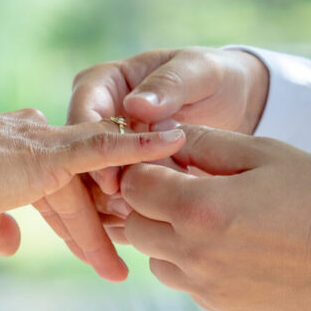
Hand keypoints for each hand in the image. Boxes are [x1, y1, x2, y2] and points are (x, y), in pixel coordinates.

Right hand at [0, 109, 184, 276]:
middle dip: (99, 225)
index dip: (73, 217)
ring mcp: (46, 144)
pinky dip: (142, 147)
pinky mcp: (55, 151)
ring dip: (117, 215)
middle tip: (120, 260)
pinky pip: (108, 148)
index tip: (89, 241)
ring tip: (138, 247)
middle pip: (77, 191)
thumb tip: (10, 245)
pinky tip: (173, 144)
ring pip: (94, 183)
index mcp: (13, 151)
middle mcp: (33, 140)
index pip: (55, 187)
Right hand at [35, 48, 268, 279]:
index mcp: (103, 83)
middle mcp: (96, 115)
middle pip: (78, 155)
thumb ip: (169, 84)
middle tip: (123, 214)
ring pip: (87, 183)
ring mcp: (104, 147)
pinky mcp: (118, 173)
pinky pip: (106, 199)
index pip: (83, 113)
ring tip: (133, 229)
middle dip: (96, 187)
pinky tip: (133, 238)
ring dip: (103, 210)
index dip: (93, 149)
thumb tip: (135, 106)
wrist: (232, 99)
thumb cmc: (212, 76)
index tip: (111, 180)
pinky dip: (116, 220)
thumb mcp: (197, 71)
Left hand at [119, 126, 310, 310]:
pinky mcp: (222, 309)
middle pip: (135, 226)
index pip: (133, 185)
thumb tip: (165, 135)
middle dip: (150, 204)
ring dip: (169, 238)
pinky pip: (187, 284)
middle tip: (188, 189)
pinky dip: (196, 265)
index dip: (145, 169)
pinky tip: (236, 249)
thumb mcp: (265, 153)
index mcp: (200, 208)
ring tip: (214, 221)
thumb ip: (207, 143)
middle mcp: (193, 254)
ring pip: (156, 260)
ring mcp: (206, 288)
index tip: (170, 163)